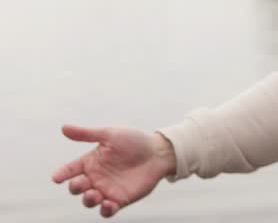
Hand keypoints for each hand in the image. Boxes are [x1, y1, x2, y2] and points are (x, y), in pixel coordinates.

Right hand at [52, 125, 176, 217]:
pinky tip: (108, 204)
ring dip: (88, 200)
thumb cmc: (135, 141)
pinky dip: (105, 210)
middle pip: (77, 188)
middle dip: (75, 188)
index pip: (70, 169)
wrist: (159, 152)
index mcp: (91, 161)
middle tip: (82, 184)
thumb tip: (63, 127)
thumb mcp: (110, 135)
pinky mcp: (120, 200)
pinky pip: (107, 211)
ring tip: (94, 194)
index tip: (56, 177)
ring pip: (89, 201)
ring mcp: (107, 189)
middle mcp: (96, 177)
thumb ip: (87, 134)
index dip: (62, 174)